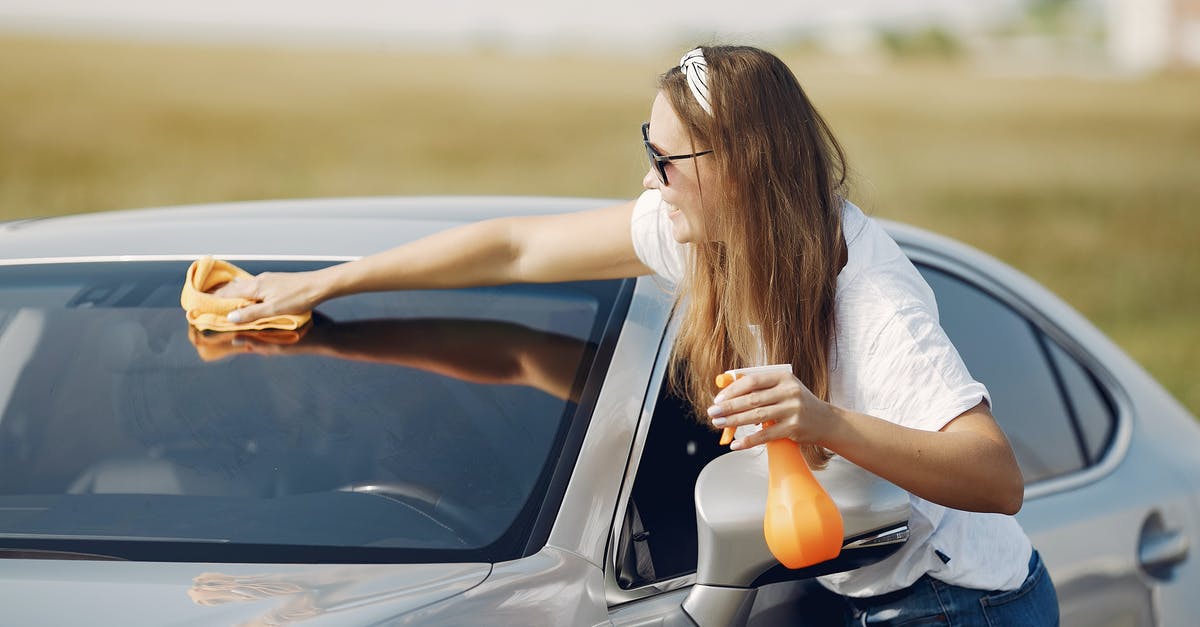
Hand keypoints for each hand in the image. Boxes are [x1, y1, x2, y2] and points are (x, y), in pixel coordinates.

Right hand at [213, 270, 326, 322]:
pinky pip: (253, 286)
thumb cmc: (298, 297)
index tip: (201, 304)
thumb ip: (251, 314)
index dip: (214, 300)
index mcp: (255, 287)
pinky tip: (246, 295)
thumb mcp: (274, 309)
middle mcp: (258, 280)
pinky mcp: (275, 282)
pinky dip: (244, 292)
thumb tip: (229, 318)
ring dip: (232, 293)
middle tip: (207, 302)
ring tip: (221, 299)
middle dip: (219, 296)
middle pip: (233, 288)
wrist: (319, 285)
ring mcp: (267, 280)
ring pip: (243, 287)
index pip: (228, 294)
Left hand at [706, 370, 837, 450]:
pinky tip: (736, 444)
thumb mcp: (783, 388)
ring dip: (734, 421)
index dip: (732, 390)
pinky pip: (765, 435)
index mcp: (783, 377)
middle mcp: (789, 392)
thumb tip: (727, 394)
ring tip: (719, 424)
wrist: (825, 421)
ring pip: (756, 416)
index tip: (718, 399)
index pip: (752, 381)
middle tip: (713, 412)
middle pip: (751, 399)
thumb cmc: (797, 403)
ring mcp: (792, 410)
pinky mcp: (793, 428)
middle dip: (728, 407)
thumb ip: (760, 389)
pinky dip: (748, 441)